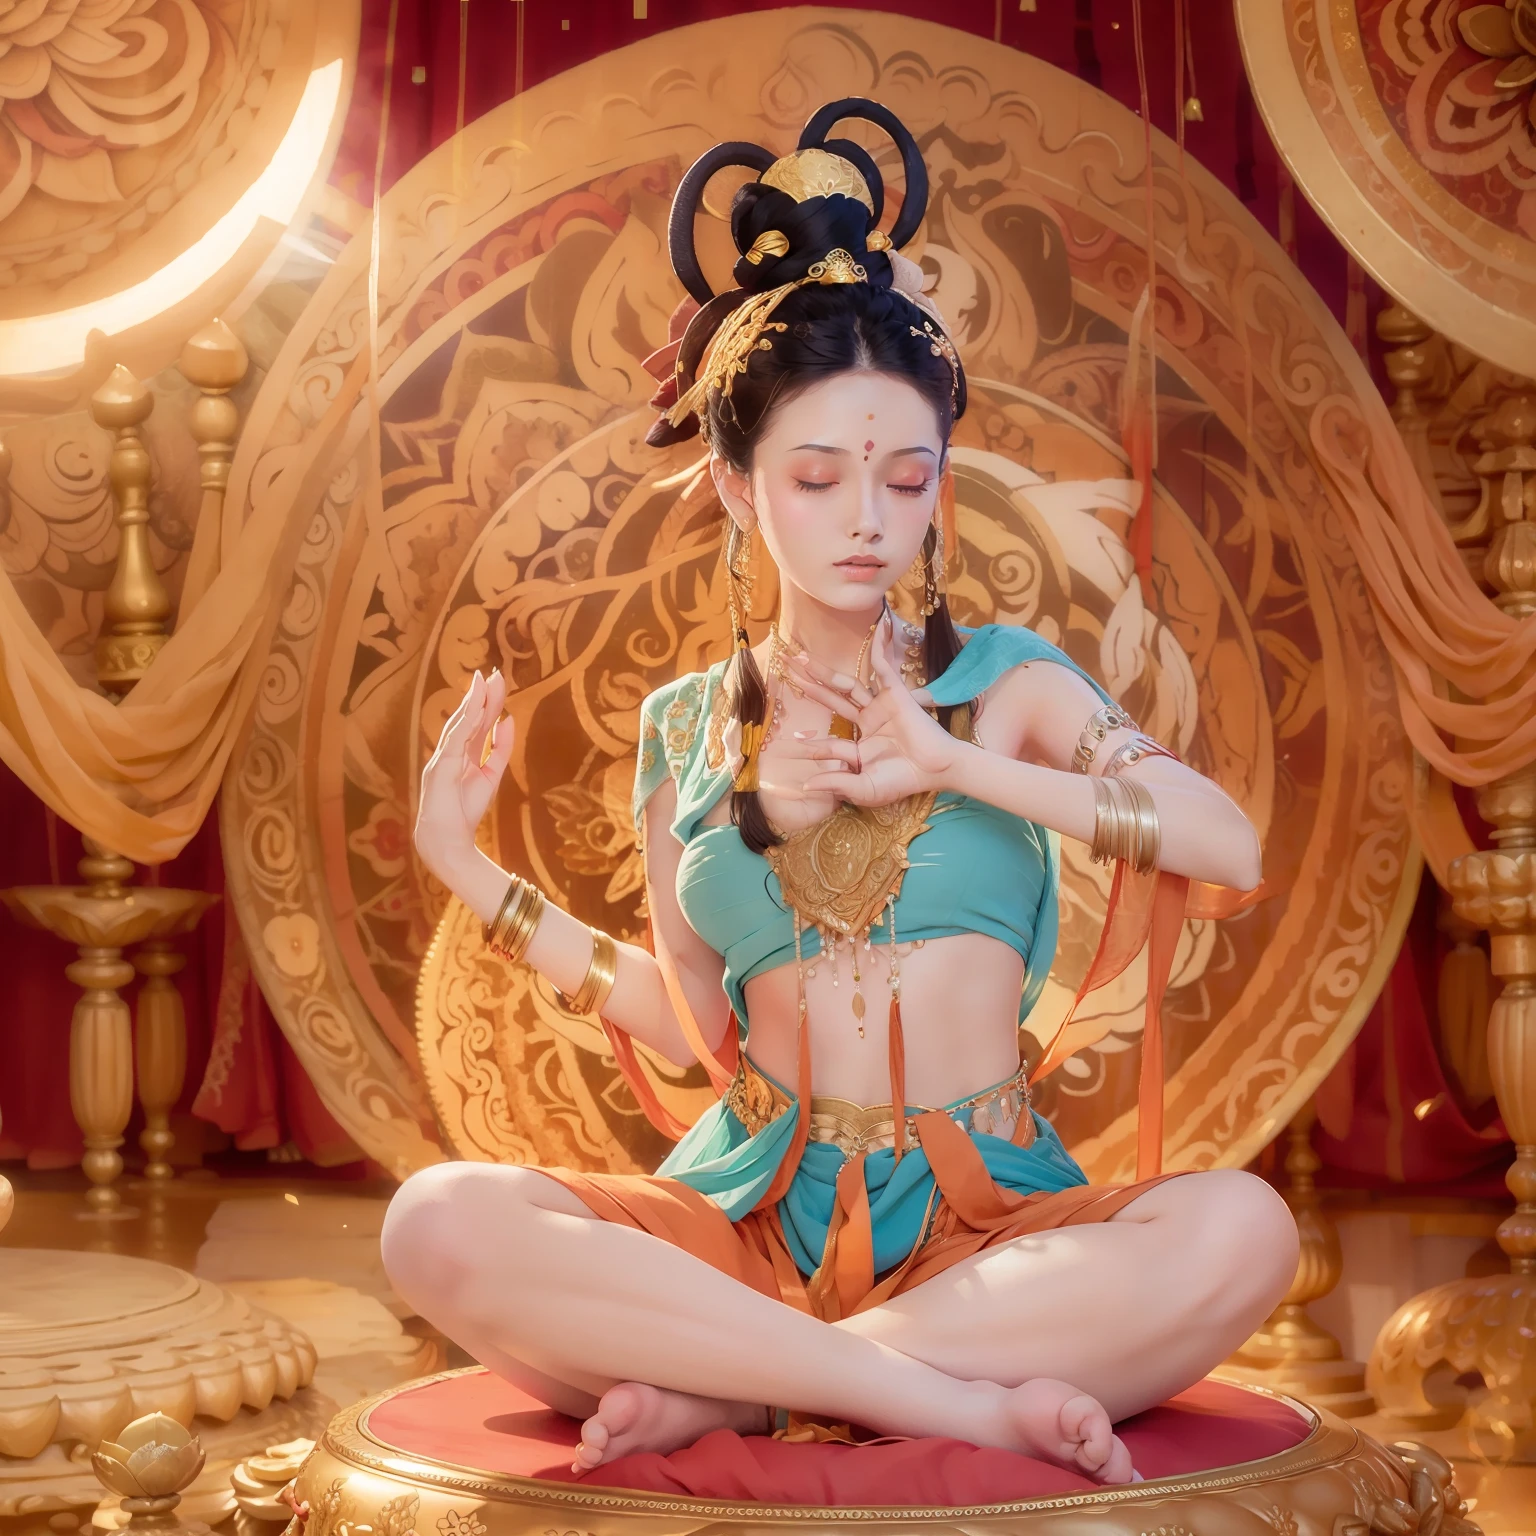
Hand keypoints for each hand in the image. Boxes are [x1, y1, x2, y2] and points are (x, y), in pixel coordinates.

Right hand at [415, 670, 513, 877]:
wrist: (448, 840)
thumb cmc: (465, 811)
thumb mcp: (492, 775)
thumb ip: (501, 748)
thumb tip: (509, 719)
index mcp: (461, 755)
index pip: (475, 722)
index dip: (486, 702)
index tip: (496, 682)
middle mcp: (449, 752)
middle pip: (466, 718)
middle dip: (480, 696)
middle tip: (493, 673)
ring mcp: (442, 758)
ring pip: (459, 724)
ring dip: (472, 703)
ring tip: (484, 682)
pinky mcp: (440, 768)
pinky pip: (455, 740)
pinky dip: (465, 723)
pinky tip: (475, 707)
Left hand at [780, 634, 962, 806]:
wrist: (935, 770)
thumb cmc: (903, 781)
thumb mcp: (863, 788)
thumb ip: (836, 784)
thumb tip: (806, 787)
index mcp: (859, 745)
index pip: (829, 741)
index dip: (812, 746)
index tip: (791, 745)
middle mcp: (867, 721)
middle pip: (831, 700)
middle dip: (807, 686)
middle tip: (784, 668)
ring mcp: (880, 705)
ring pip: (846, 684)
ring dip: (823, 671)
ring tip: (800, 658)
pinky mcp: (895, 694)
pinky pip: (883, 666)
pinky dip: (879, 646)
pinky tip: (876, 627)